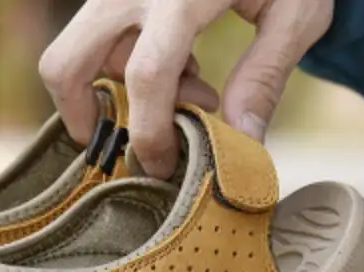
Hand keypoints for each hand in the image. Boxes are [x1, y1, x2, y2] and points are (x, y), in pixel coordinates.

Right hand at [39, 0, 333, 177]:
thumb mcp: (298, 11)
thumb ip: (265, 76)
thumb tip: (242, 143)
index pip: (146, 75)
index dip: (149, 133)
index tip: (164, 165)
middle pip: (66, 62)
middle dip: (80, 116)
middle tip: (118, 145)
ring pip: (81, 52)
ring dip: (120, 87)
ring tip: (187, 86)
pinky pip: (97, 34)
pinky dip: (125, 61)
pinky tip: (180, 62)